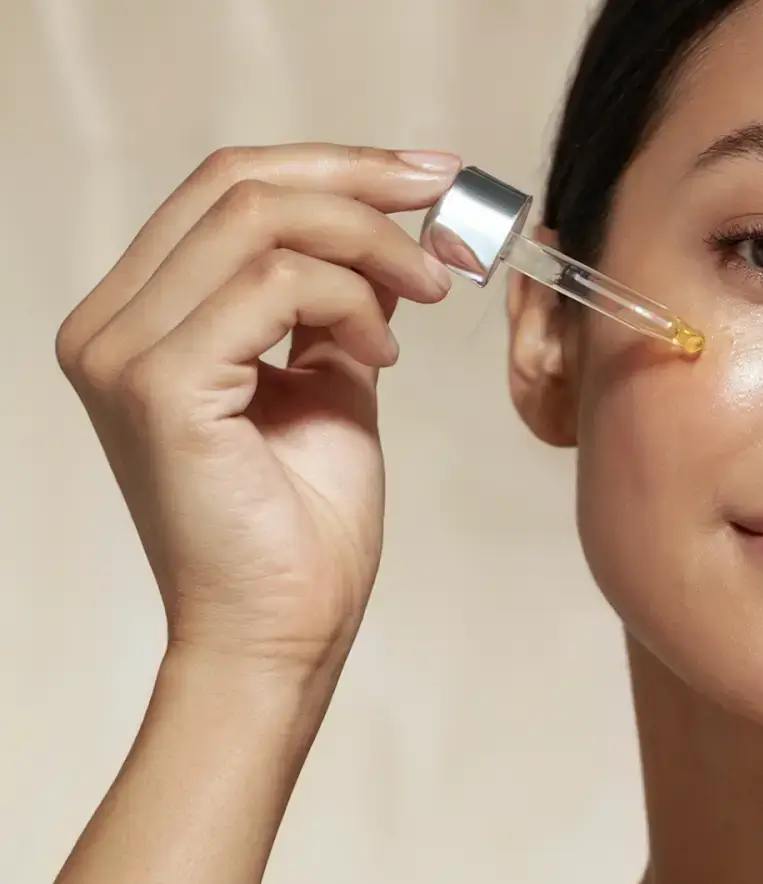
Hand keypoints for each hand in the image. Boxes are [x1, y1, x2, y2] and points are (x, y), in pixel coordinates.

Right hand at [55, 143, 460, 672]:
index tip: (429, 175)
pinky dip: (349, 303)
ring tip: (424, 298)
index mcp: (137, 315)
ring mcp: (124, 353)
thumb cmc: (305, 527)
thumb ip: (341, 301)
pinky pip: (271, 288)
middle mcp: (110, 324)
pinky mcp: (160, 387)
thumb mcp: (333, 380)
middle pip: (236, 183)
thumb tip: (389, 230)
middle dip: (361, 180)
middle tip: (446, 204)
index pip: (225, 190)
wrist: (285, 634)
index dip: (335, 164)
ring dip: (369, 246)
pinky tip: (381, 355)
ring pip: (259, 220)